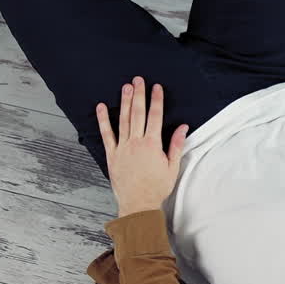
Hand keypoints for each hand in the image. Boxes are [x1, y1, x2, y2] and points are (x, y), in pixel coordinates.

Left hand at [96, 76, 188, 215]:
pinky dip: (103, 120)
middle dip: (139, 94)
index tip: (156, 87)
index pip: (155, 116)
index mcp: (152, 145)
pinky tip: (101, 107)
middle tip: (138, 80)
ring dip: (124, 102)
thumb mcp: (172, 167)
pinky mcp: (112, 155)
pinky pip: (106, 134)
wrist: (138, 204)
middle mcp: (136, 143)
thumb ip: (176, 145)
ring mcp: (122, 148)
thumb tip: (183, 127)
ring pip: (123, 120)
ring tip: (125, 87)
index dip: (156, 100)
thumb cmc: (157, 188)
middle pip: (138, 113)